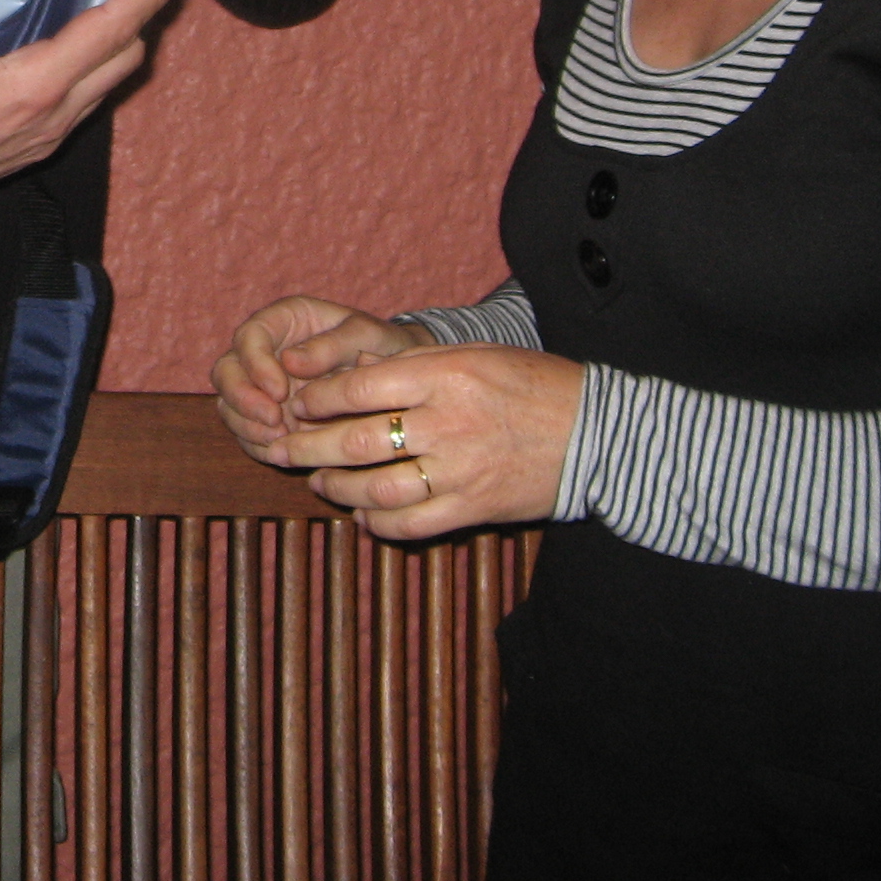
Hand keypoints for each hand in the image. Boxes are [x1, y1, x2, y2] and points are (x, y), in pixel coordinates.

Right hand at [0, 0, 184, 235]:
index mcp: (34, 86)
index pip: (118, 27)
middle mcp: (53, 115)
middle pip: (129, 55)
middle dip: (146, 6)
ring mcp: (46, 137)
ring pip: (110, 82)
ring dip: (122, 38)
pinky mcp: (31, 148)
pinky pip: (84, 99)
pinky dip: (93, 63)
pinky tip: (64, 39)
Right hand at [213, 295, 420, 463]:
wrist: (392, 379)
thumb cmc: (378, 345)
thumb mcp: (364, 335)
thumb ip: (329, 345)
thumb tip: (290, 362)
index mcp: (282, 320)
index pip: (250, 336)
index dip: (256, 364)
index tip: (279, 391)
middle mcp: (263, 352)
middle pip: (226, 371)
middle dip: (242, 399)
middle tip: (274, 421)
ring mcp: (260, 386)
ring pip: (229, 404)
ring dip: (248, 425)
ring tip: (281, 439)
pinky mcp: (266, 417)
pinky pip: (247, 432)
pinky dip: (258, 444)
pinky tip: (282, 452)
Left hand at [273, 343, 583, 540]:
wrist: (597, 433)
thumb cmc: (531, 384)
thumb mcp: (475, 355)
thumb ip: (415, 365)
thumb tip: (352, 370)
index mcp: (445, 375)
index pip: (359, 387)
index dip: (318, 398)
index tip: (299, 402)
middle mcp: (449, 423)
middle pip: (356, 441)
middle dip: (309, 447)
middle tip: (282, 447)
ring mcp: (461, 470)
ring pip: (377, 488)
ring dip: (337, 488)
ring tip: (319, 482)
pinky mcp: (474, 508)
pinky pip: (411, 524)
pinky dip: (378, 523)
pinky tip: (363, 514)